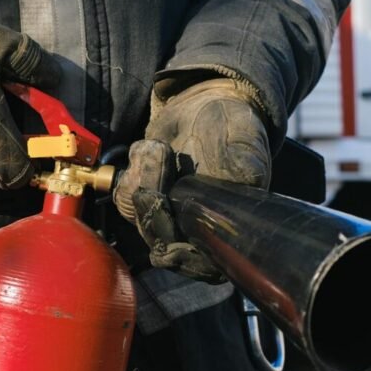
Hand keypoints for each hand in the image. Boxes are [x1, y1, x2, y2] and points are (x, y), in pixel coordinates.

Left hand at [114, 78, 271, 281]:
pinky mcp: (144, 201)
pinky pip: (125, 199)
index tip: (169, 212)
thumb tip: (245, 179)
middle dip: (154, 204)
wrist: (205, 104)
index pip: (200, 266)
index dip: (181, 252)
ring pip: (140, 220)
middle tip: (160, 157)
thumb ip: (245, 164)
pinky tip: (151, 147)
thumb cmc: (232, 125)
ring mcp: (168, 218)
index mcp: (227, 232)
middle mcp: (195, 232)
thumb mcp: (245, 140)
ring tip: (159, 146)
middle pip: (162, 244)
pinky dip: (131, 171)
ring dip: (142, 180)